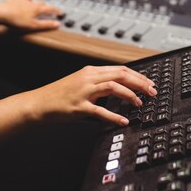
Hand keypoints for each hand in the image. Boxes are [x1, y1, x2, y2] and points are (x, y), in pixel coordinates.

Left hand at [0, 0, 62, 30]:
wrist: (0, 13)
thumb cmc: (16, 19)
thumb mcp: (34, 25)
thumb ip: (46, 24)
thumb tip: (57, 24)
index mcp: (36, 8)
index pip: (50, 8)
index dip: (57, 10)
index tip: (60, 12)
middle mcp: (29, 2)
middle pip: (40, 2)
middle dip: (45, 5)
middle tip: (48, 9)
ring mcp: (19, 1)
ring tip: (31, 0)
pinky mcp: (10, 2)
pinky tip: (14, 0)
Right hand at [29, 65, 157, 125]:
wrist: (38, 104)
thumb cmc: (58, 96)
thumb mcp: (80, 83)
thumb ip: (97, 83)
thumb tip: (118, 87)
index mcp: (90, 71)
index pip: (120, 69)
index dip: (137, 76)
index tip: (149, 83)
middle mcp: (88, 78)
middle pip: (121, 75)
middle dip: (140, 83)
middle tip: (152, 92)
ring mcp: (83, 91)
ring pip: (113, 87)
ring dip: (130, 95)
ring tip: (139, 104)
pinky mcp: (79, 106)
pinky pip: (100, 110)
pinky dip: (114, 116)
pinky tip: (122, 121)